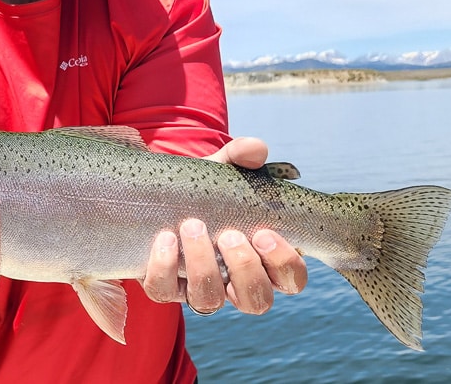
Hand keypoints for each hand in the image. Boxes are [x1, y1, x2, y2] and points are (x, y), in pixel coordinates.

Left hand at [142, 137, 307, 314]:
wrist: (158, 194)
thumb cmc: (205, 190)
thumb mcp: (224, 170)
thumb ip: (241, 156)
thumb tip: (256, 149)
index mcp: (263, 259)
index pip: (292, 279)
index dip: (285, 263)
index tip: (264, 232)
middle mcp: (235, 282)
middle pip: (257, 300)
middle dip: (245, 268)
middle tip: (229, 234)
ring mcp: (199, 288)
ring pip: (210, 302)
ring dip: (203, 266)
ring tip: (193, 227)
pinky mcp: (164, 286)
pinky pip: (164, 292)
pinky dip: (164, 267)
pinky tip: (164, 238)